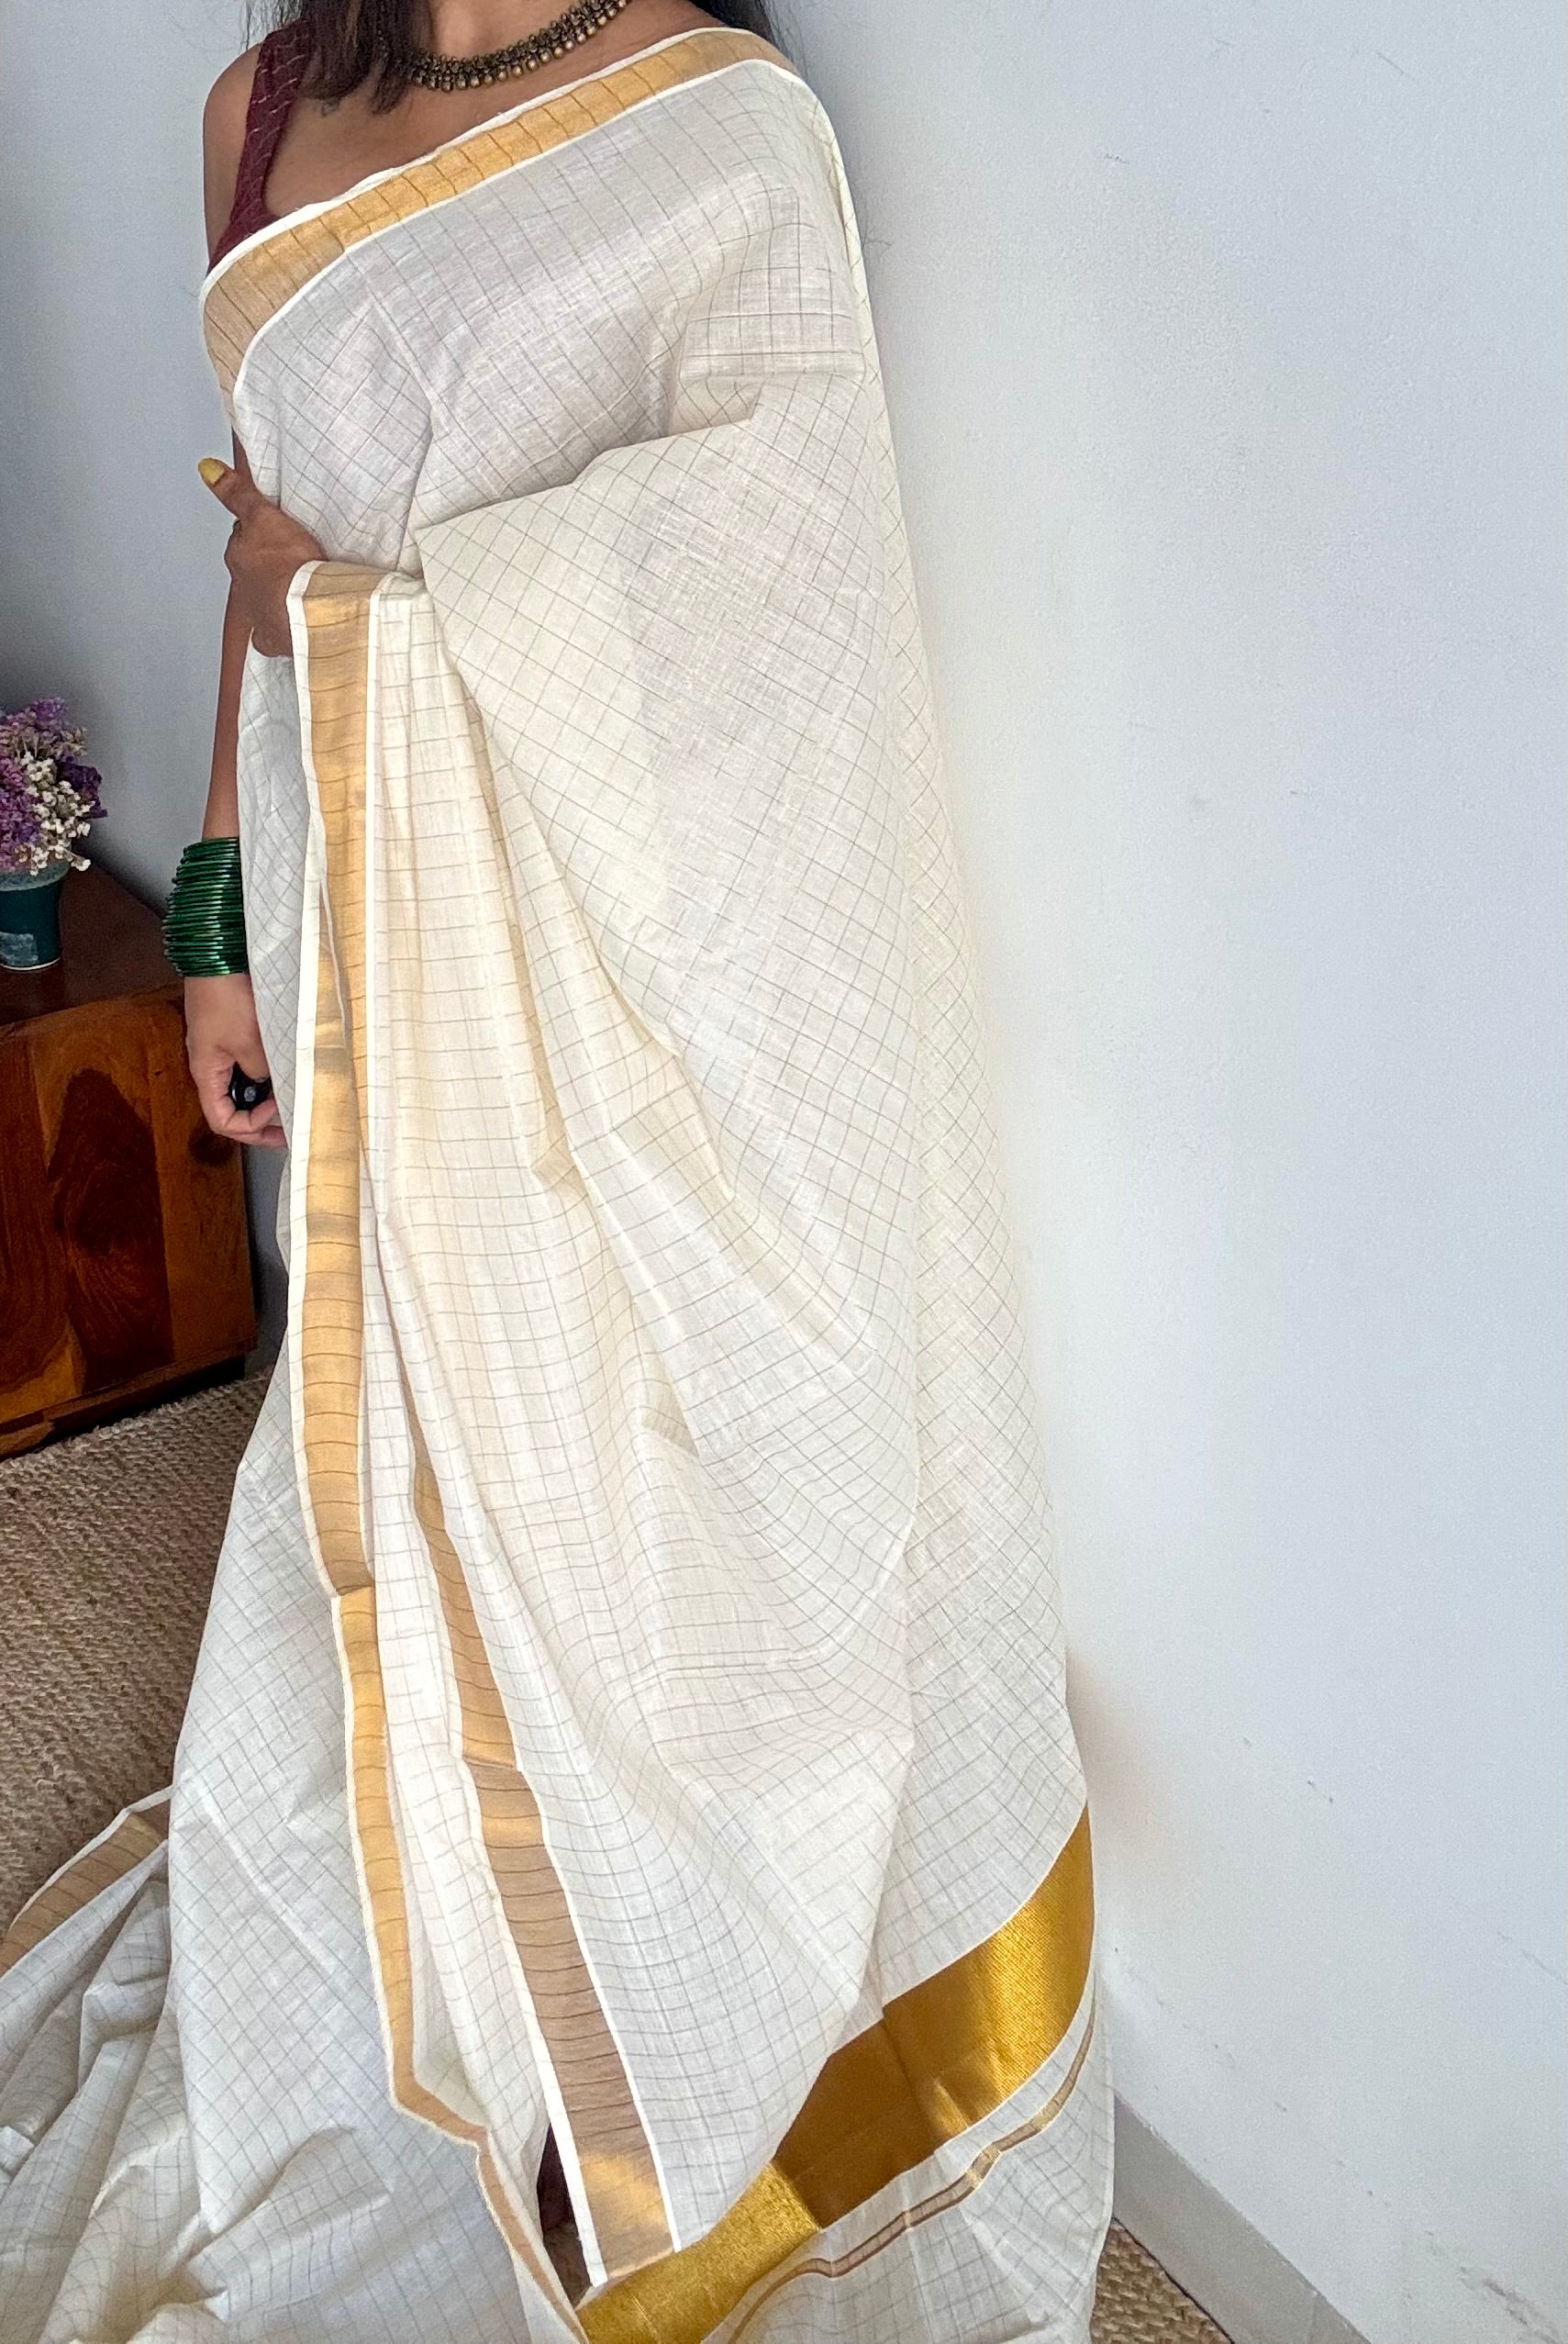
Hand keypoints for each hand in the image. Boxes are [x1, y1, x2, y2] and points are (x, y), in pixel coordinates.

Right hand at [185, 972, 284, 1149]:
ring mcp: (218, 1050)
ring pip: (240, 1088)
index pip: (222, 1121)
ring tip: (291, 1097)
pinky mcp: (228, 1035)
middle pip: (231, 1108)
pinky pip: (244, 1066)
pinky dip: (263, 1075)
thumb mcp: (251, 1043)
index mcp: (206, 1073)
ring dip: (263, 1097)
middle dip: (260, 1120)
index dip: (250, 1128)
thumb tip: (270, 1084)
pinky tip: (283, 1070)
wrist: (218, 956)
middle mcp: (209, 1066)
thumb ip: (262, 1072)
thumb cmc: (228, 998)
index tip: (277, 1117)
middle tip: (290, 1123)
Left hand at [198, 453, 323, 656]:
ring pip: (256, 601)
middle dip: (260, 566)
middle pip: (247, 571)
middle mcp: (242, 587)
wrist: (308, 608)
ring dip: (268, 596)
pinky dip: (275, 629)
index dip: (255, 535)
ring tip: (287, 592)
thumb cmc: (290, 565)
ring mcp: (256, 614)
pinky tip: (285, 625)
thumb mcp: (264, 516)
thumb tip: (207, 469)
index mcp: (239, 556)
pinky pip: (269, 635)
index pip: (242, 540)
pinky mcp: (273, 637)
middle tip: (282, 560)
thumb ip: (238, 494)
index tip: (268, 533)